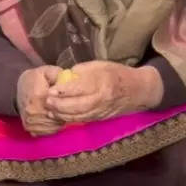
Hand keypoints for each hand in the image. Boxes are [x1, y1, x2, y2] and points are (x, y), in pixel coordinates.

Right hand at [16, 66, 65, 135]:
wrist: (18, 87)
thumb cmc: (36, 79)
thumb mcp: (48, 71)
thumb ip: (60, 75)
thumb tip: (69, 81)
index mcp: (38, 97)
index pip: (59, 108)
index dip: (66, 105)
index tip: (65, 100)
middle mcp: (32, 111)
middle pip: (58, 119)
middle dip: (64, 114)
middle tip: (63, 106)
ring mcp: (29, 121)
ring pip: (54, 127)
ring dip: (58, 121)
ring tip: (57, 112)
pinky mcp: (28, 127)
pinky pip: (46, 132)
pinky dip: (52, 127)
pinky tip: (51, 119)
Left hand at [45, 61, 162, 123]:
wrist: (138, 90)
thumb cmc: (115, 74)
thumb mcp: (99, 66)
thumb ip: (80, 72)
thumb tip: (62, 79)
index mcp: (102, 81)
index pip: (81, 87)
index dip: (64, 90)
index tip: (51, 89)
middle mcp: (103, 98)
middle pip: (78, 104)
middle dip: (60, 104)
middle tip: (47, 101)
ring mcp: (102, 110)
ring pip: (79, 115)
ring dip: (61, 114)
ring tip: (48, 109)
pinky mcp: (100, 117)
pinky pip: (82, 119)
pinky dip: (68, 119)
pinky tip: (57, 116)